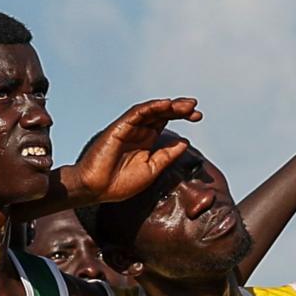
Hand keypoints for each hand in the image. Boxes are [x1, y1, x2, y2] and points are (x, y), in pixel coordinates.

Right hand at [55, 97, 201, 206]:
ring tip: (186, 105)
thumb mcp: (152, 169)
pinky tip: (166, 105)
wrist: (96, 190)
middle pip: (161, 113)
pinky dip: (152, 107)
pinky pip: (136, 113)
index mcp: (146, 140)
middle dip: (179, 108)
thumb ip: (167, 155)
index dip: (182, 116)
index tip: (198, 117)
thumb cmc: (120, 183)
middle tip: (195, 107)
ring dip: (169, 105)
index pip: (165, 121)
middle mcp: (138, 131)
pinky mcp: (119, 128)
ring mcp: (128, 128)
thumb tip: (185, 142)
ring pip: (151, 110)